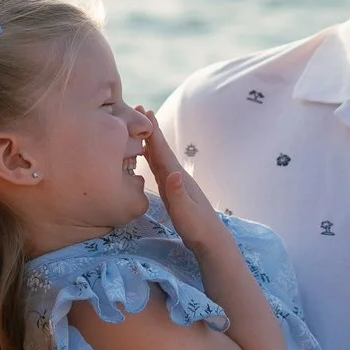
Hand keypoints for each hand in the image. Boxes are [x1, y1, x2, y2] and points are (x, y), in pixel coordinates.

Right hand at [134, 106, 229, 252]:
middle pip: (160, 149)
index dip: (153, 133)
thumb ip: (178, 194)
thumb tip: (173, 173)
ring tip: (139, 127)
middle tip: (138, 109)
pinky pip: (158, 168)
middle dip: (150, 130)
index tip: (144, 113)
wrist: (211, 240)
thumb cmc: (198, 228)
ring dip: (150, 141)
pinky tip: (146, 155)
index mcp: (178, 178)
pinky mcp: (173, 191)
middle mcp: (177, 176)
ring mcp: (175, 183)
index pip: (163, 152)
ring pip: (159, 157)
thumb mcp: (186, 213)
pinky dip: (151, 157)